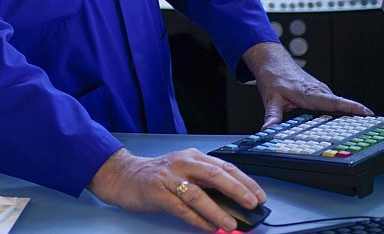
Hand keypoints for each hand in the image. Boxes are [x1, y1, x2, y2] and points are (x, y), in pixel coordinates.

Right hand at [87, 147, 265, 231]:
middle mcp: (182, 163)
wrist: (123, 175)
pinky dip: (197, 219)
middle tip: (252, 204)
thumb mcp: (184, 171)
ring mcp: (169, 177)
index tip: (259, 195)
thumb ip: (206, 182)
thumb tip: (234, 201)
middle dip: (237, 190)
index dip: (244, 181)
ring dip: (217, 210)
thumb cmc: (157, 176)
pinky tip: (208, 227)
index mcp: (193, 157)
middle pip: (215, 175)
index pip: (224, 166)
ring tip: (231, 223)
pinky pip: (181, 207)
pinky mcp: (157, 192)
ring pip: (198, 193)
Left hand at [242, 41, 372, 128]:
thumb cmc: (274, 75)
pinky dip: (342, 112)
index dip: (352, 108)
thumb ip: (272, 115)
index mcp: (310, 93)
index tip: (367, 114)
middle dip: (357, 117)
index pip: (335, 102)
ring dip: (351, 116)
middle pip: (343, 106)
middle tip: (371, 131)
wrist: (273, 61)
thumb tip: (269, 129)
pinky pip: (334, 104)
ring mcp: (321, 92)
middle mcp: (320, 91)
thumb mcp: (270, 97)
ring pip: (339, 106)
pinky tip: (346, 123)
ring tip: (363, 131)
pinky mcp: (320, 94)